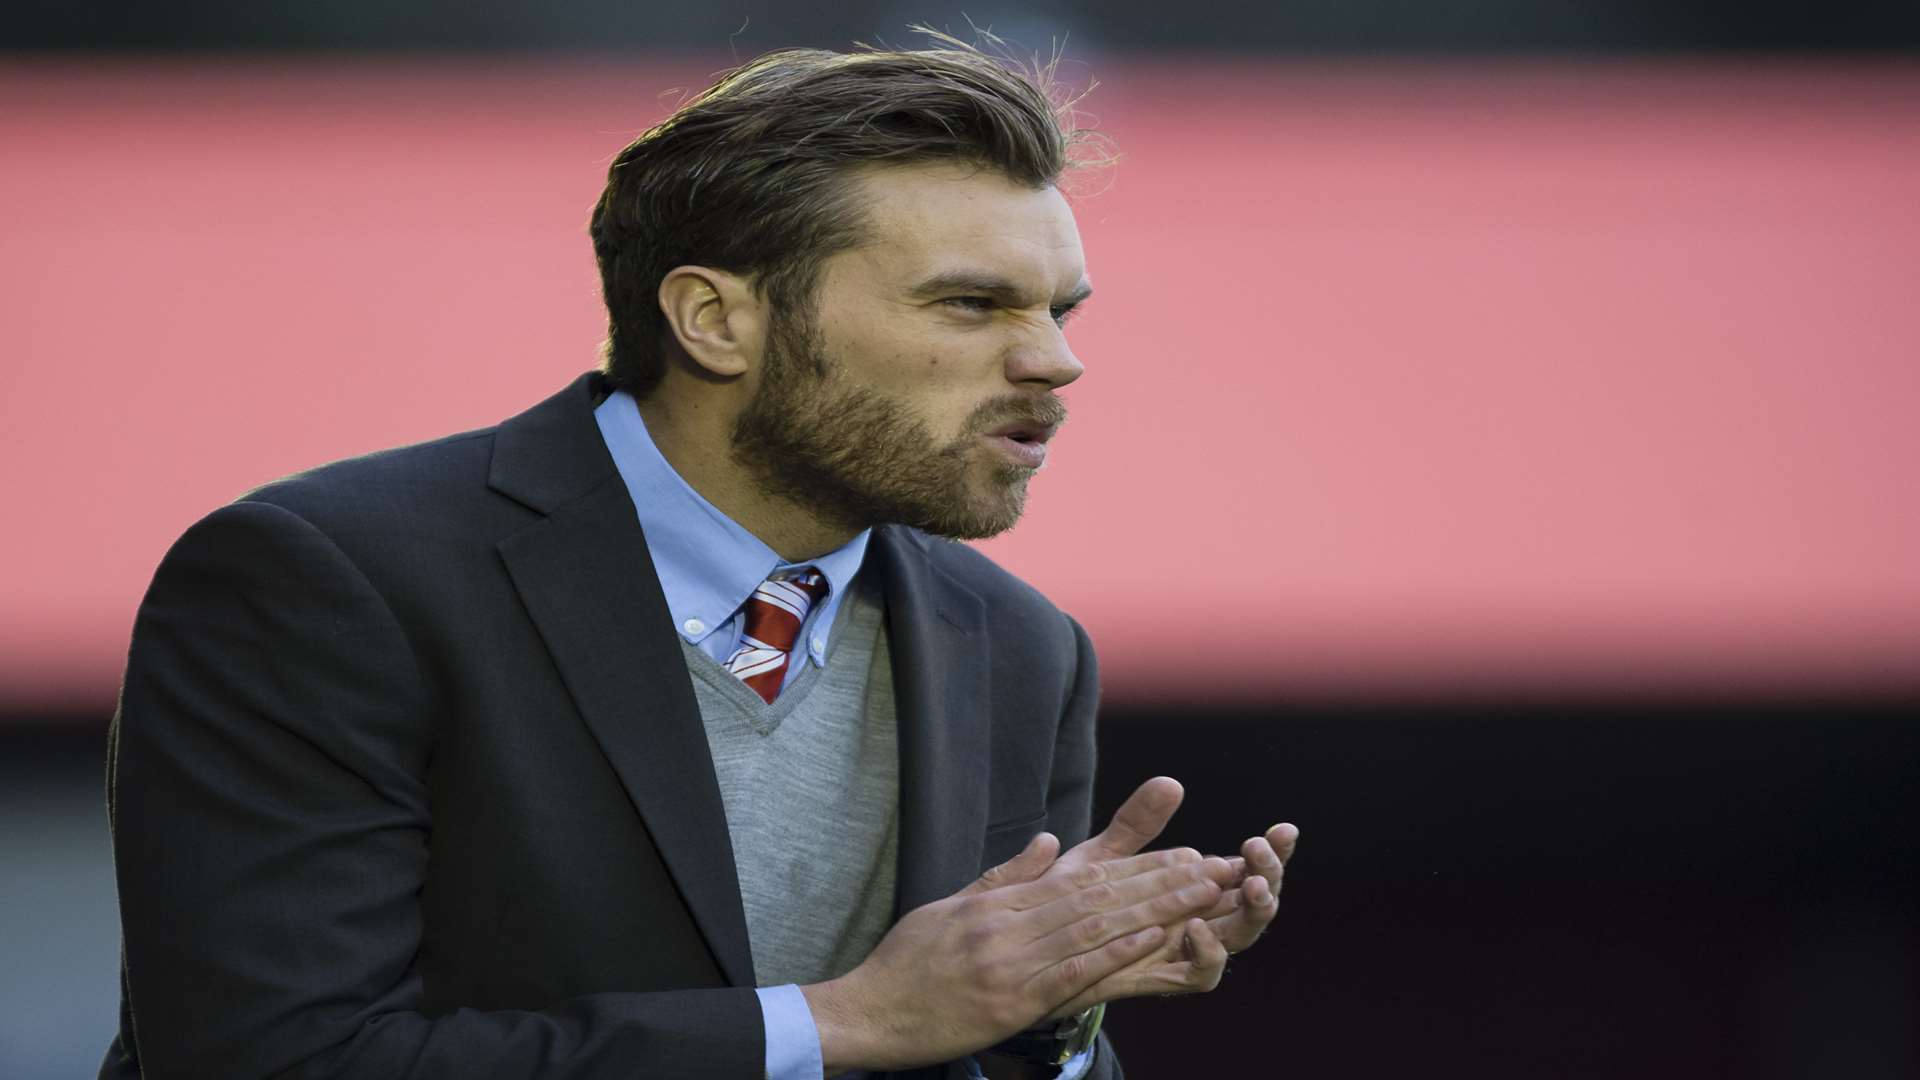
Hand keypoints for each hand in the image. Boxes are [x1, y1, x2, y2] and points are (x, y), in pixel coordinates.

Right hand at [803, 829, 1228, 1071]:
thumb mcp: (951, 906)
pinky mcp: (1010, 1003)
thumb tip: (1048, 842)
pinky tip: (1150, 940)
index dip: (1136, 866)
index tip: (1179, 854)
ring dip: (1151, 910)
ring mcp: (1010, 964)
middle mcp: (1008, 926)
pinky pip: (1069, 974)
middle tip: (1208, 866)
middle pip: (1097, 896)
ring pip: (1092, 928)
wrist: (870, 1011)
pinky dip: (1111, 954)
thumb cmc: (906, 962)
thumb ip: (1004, 877)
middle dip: (1158, 881)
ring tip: (1197, 894)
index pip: (1080, 878)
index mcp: (997, 904)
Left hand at [1041, 780, 1299, 1018]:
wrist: (1038, 954)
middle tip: (1260, 850)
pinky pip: (1202, 975)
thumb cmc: (1075, 904)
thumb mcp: (1105, 856)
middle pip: (1256, 902)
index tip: (1283, 829)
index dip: (1272, 852)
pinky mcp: (1163, 977)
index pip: (1248, 867)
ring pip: (1240, 936)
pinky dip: (1208, 952)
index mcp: (1195, 889)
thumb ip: (1137, 824)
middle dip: (1270, 876)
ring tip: (1248, 883)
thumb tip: (1171, 782)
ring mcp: (1185, 951)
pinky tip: (1196, 925)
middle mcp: (1200, 920)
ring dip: (1252, 911)